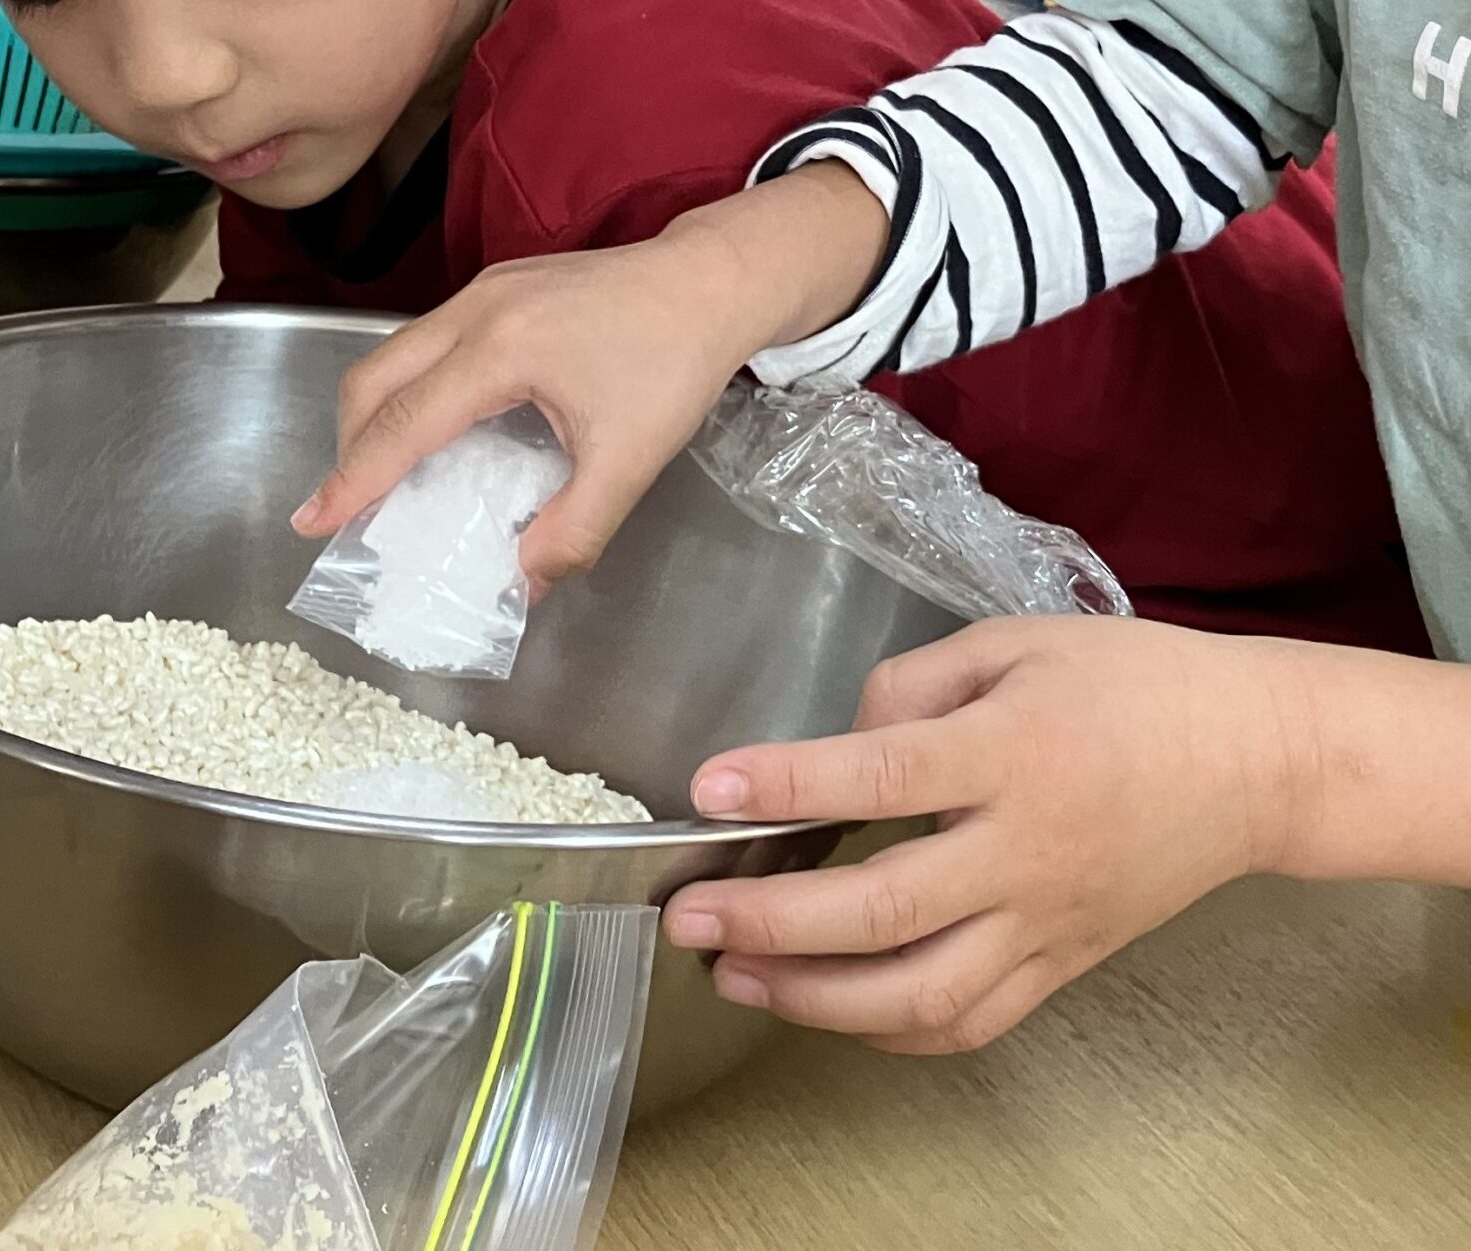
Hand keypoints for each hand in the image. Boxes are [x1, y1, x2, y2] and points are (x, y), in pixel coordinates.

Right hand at [291, 162, 889, 588]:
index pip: (403, 423)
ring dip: (376, 416)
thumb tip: (523, 586)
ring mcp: (484, 291)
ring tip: (383, 476)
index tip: (313, 520)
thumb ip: (574, 531)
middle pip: (373, 378)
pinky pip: (426, 341)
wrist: (714, 282)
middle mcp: (476, 310)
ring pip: (394, 354)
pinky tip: (433, 429)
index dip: (354, 479)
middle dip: (349, 446)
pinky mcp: (499, 287)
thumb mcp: (631, 461)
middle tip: (346, 506)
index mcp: (500, 350)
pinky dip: (408, 390)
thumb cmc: (675, 363)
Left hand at [661, 616, 1470, 1053]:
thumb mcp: (1018, 642)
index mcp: (1013, 753)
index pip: (883, 776)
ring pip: (920, 993)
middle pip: (884, 908)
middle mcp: (1025, 850)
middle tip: (690, 916)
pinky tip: (826, 1008)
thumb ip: (913, 685)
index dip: (787, 784)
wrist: (1257, 762)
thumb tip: (841, 744)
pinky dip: (888, 1030)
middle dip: (771, 921)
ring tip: (735, 974)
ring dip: (813, 998)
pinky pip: (968, 1021)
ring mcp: (1044, 921)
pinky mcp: (1062, 964)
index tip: (709, 790)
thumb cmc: (1132, 686)